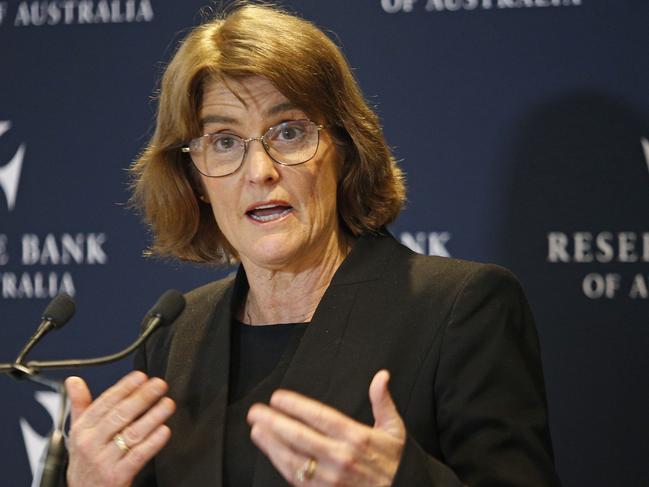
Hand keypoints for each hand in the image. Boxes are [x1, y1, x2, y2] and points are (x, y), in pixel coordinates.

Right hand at [65, 371, 174, 486]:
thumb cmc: (86, 460)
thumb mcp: (78, 433)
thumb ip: (80, 405)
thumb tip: (74, 380)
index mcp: (82, 429)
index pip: (104, 403)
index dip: (124, 387)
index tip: (141, 376)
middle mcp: (90, 443)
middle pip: (120, 415)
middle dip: (142, 397)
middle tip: (159, 385)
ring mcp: (103, 460)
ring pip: (131, 434)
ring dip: (152, 416)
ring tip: (167, 404)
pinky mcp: (116, 476)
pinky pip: (138, 456)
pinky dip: (152, 442)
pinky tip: (164, 431)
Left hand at [247, 370, 405, 485]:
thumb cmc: (395, 462)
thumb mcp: (395, 430)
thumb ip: (383, 402)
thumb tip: (381, 376)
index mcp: (356, 437)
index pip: (320, 417)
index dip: (296, 406)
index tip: (278, 397)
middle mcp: (341, 457)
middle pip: (300, 437)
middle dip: (274, 423)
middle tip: (256, 412)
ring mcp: (331, 478)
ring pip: (294, 460)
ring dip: (272, 445)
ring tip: (256, 430)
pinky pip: (297, 479)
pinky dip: (281, 465)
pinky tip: (271, 453)